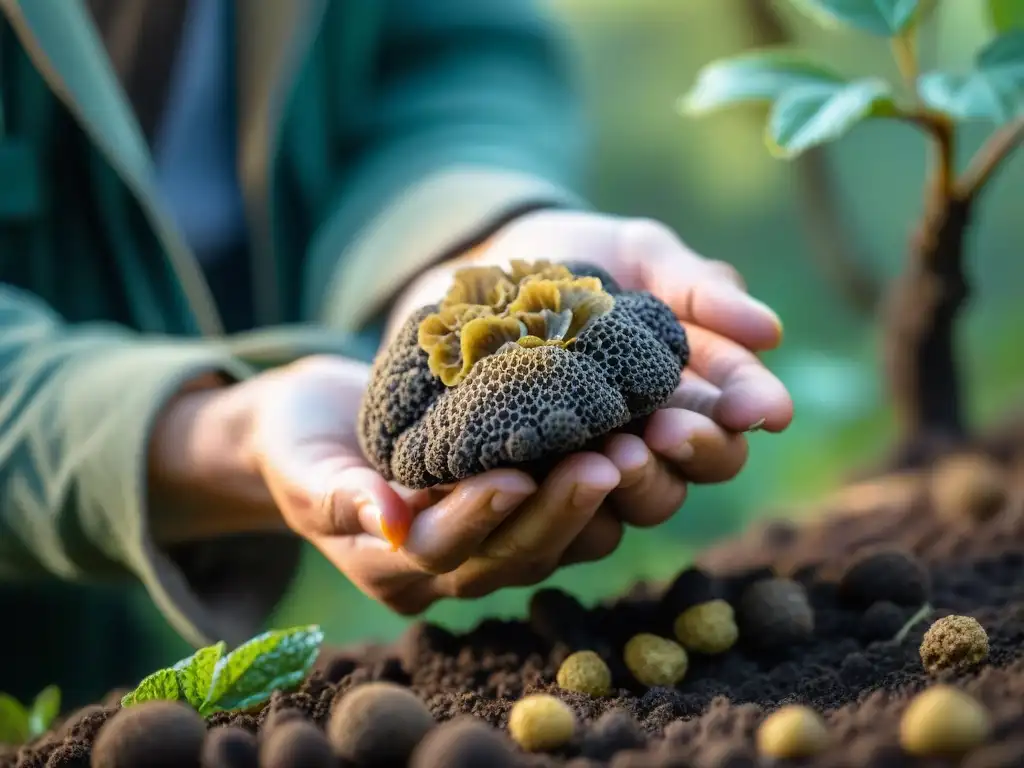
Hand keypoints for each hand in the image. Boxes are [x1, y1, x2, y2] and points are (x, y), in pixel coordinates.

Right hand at [242, 356, 630, 612]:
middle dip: (558, 512)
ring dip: (592, 502)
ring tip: (631, 448)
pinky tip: (626, 435)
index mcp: (386, 564)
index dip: (477, 516)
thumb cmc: (297, 444)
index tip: (516, 474)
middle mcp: (444, 569)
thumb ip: (335, 495)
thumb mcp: (299, 465)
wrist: (317, 429)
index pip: (438, 551)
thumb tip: (386, 521)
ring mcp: (484, 545)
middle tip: (606, 462)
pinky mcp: (514, 513)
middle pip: (510, 556)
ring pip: (549, 543)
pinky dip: (595, 484)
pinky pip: (562, 513)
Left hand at [386, 210, 793, 554]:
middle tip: (666, 428)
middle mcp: (660, 430)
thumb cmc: (580, 261)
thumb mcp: (639, 255)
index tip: (759, 410)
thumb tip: (770, 332)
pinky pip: (575, 515)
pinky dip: (576, 505)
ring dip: (641, 482)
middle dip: (697, 449)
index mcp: (695, 381)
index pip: (742, 406)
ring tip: (613, 453)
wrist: (485, 274)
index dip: (756, 407)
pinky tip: (556, 478)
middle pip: (704, 464)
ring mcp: (605, 459)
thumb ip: (699, 288)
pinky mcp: (549, 479)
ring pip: (648, 499)